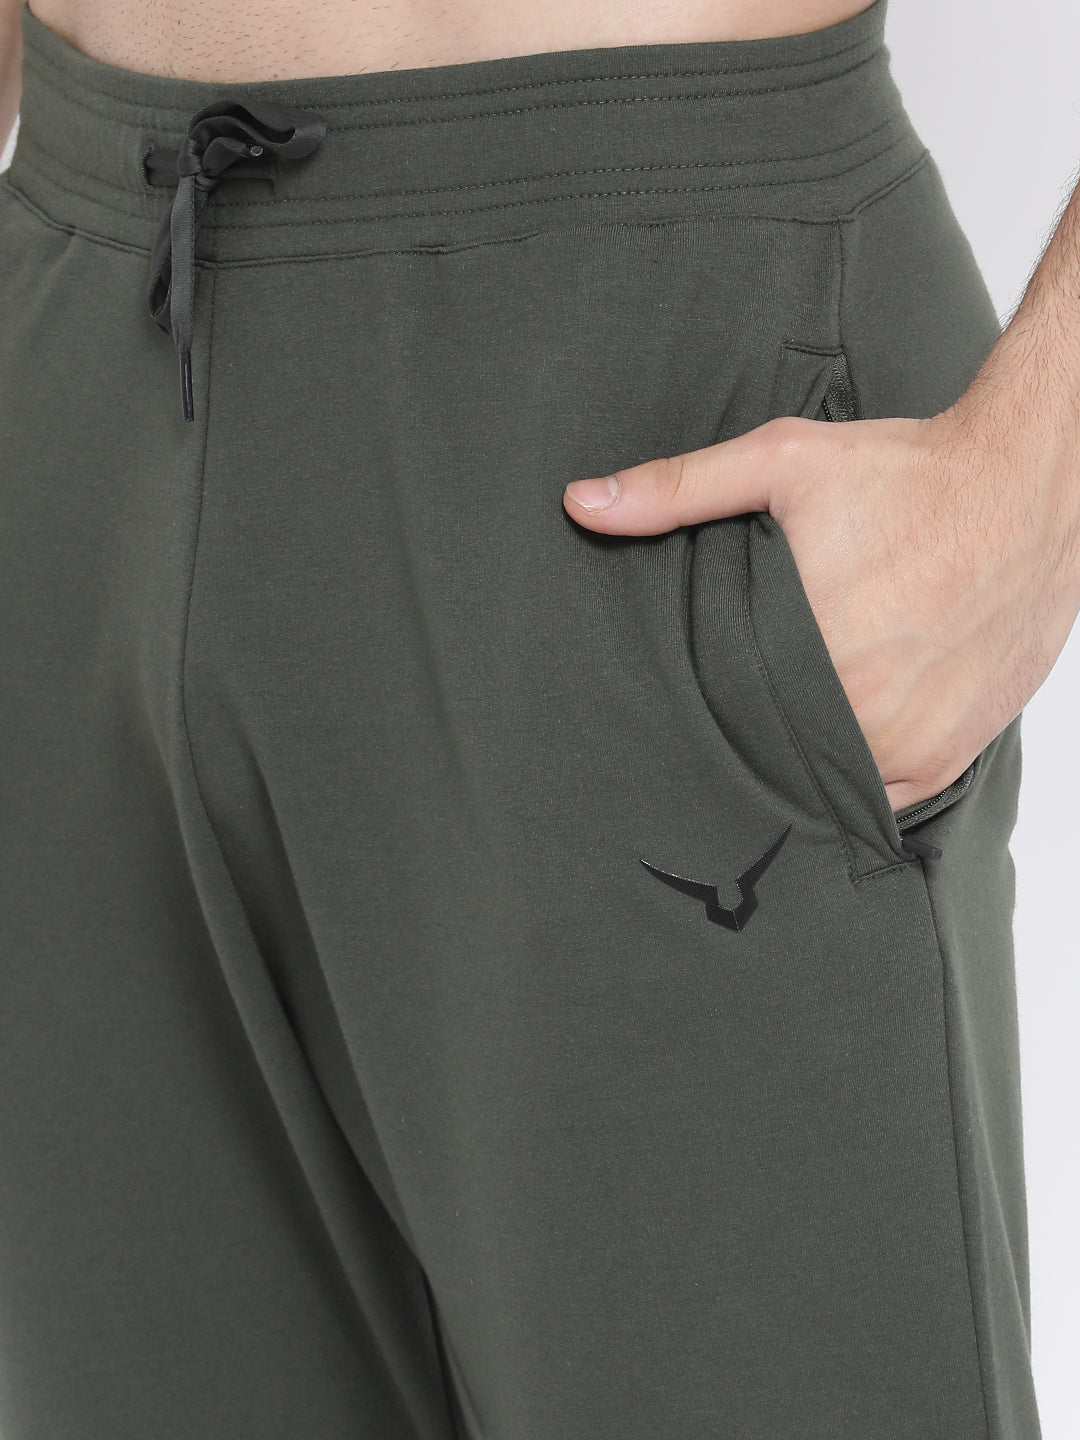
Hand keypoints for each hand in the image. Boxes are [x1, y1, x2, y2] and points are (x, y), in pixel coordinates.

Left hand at [562, 374, 1079, 814]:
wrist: (1030, 486)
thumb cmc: (908, 474)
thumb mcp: (781, 461)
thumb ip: (676, 489)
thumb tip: (581, 503)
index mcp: (802, 646)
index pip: (717, 714)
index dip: (694, 715)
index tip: (681, 712)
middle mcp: (857, 706)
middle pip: (768, 752)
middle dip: (746, 737)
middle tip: (732, 718)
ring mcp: (907, 740)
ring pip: (821, 782)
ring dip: (798, 765)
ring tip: (780, 733)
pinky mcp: (948, 755)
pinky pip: (882, 800)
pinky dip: (857, 781)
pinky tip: (835, 749)